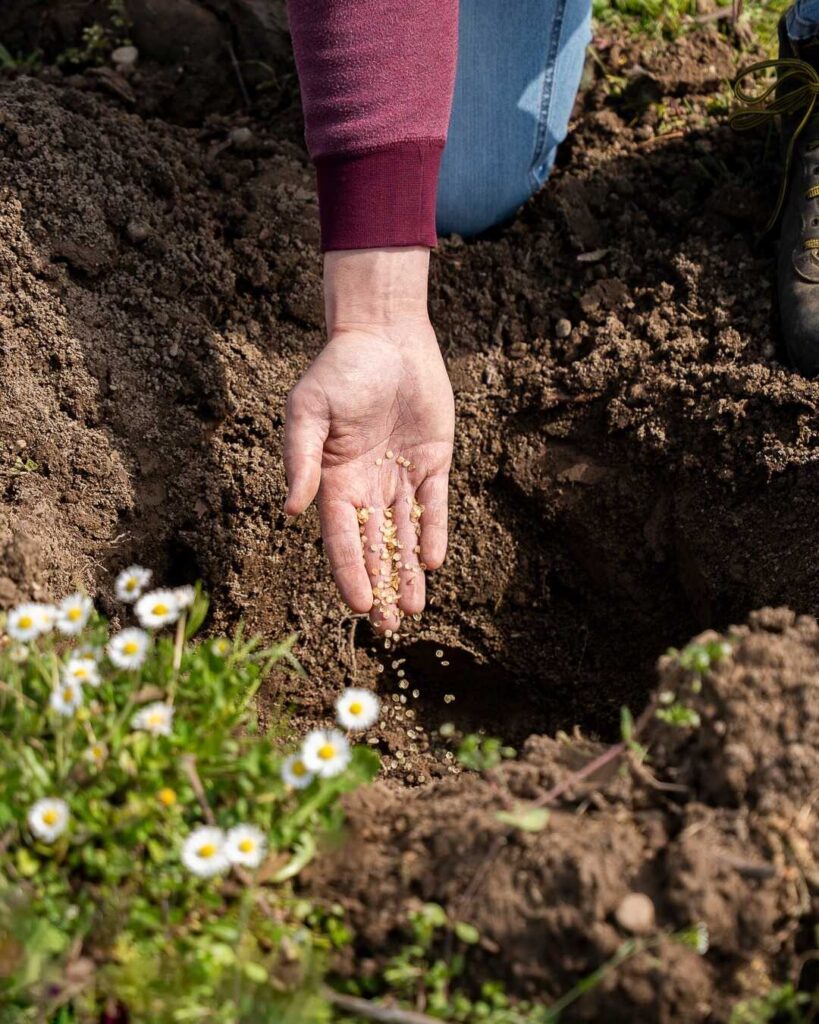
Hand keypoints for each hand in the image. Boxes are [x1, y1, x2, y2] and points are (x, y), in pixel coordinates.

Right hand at [283, 248, 453, 632]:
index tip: (359, 607)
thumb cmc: (340, 369)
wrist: (385, 335)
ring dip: (408, 570)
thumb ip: (301, 459)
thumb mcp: (308, 411)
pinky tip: (433, 563)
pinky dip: (434, 533)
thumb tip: (291, 510)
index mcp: (334, 480)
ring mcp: (401, 475)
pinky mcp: (433, 461)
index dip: (350, 573)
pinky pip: (434, 505)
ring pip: (405, 534)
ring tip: (413, 608)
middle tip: (391, 627)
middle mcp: (367, 485)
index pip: (341, 538)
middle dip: (381, 585)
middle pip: (375, 546)